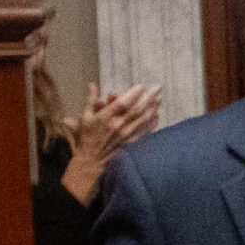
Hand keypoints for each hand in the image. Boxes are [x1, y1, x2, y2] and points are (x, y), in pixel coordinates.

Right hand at [61, 83, 163, 203]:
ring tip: (160, 99)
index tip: (141, 86)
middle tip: (158, 87)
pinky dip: (152, 124)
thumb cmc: (86, 137)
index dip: (133, 94)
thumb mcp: (85, 117)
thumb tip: (93, 85)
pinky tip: (158, 116)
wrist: (91, 159)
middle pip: (136, 109)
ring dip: (153, 108)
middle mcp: (117, 125)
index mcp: (105, 117)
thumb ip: (91, 100)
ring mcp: (125, 135)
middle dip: (148, 97)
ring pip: (142, 119)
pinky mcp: (130, 143)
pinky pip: (144, 132)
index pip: (122, 103)